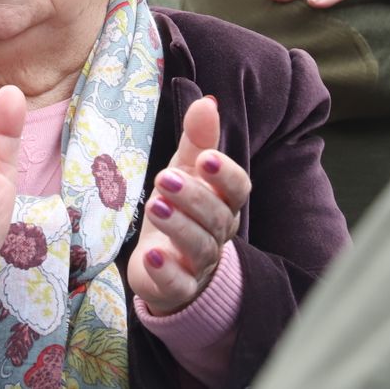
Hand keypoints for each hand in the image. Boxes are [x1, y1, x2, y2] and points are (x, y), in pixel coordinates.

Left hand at [126, 96, 249, 315]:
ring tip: (155, 206)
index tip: (206, 158)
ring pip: (200, 248)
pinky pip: (178, 285)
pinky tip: (151, 256)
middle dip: (194, 197)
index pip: (238, 189)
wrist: (164, 265)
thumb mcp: (184, 169)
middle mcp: (217, 233)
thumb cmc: (180, 207)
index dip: (225, 174)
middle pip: (217, 217)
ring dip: (179, 227)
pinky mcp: (177, 288)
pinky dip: (167, 272)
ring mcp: (199, 264)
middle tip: (165, 178)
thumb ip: (197, 139)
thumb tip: (208, 101)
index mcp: (224, 202)